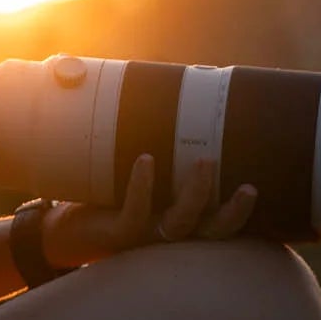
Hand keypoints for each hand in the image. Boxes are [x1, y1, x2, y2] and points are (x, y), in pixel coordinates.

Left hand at [42, 156, 258, 268]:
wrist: (64, 228)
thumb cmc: (107, 194)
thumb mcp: (137, 170)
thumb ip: (158, 141)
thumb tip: (172, 84)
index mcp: (183, 220)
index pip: (222, 225)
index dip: (242, 214)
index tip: (256, 188)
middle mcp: (170, 232)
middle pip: (212, 231)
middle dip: (232, 213)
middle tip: (248, 186)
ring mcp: (146, 235)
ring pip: (180, 223)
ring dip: (195, 195)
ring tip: (203, 162)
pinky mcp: (118, 232)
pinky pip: (135, 211)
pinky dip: (142, 186)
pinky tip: (146, 160)